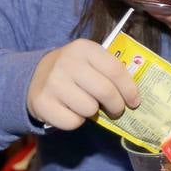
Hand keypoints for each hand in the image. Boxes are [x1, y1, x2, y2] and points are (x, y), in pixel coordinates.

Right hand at [26, 40, 140, 129]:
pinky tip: (71, 110)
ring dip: (93, 112)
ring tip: (87, 105)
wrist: (36, 77)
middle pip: (105, 91)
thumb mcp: (90, 61)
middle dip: (116, 106)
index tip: (134, 101)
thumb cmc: (74, 71)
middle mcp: (66, 62)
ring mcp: (53, 82)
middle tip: (116, 110)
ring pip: (90, 109)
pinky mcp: (42, 102)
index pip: (115, 70)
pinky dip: (76, 121)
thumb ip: (110, 72)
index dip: (129, 89)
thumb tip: (134, 97)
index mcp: (83, 48)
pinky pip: (73, 122)